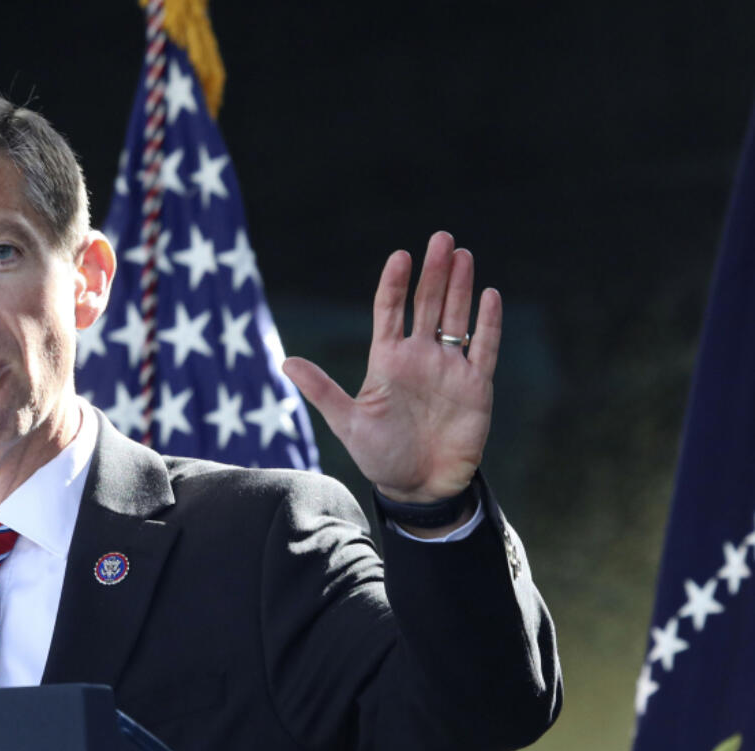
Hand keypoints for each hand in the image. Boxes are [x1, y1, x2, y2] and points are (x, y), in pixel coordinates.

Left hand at [283, 231, 499, 502]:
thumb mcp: (347, 423)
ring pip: (456, 317)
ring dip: (460, 287)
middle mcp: (419, 357)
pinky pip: (484, 348)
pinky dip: (487, 323)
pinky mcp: (476, 386)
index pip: (389, 311)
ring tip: (463, 255)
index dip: (394, 284)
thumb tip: (285, 363)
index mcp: (387, 361)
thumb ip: (322, 390)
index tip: (400, 256)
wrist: (418, 487)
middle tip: (441, 239)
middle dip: (434, 272)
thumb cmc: (380, 456)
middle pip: (427, 305)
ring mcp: (449, 369)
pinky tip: (489, 295)